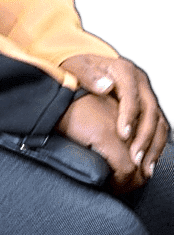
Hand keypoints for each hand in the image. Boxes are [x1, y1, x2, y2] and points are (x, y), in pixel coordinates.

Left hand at [61, 54, 168, 179]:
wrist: (84, 67)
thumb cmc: (79, 69)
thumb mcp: (77, 67)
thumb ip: (88, 76)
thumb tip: (106, 86)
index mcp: (123, 70)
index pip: (131, 94)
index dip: (129, 116)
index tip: (123, 135)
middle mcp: (139, 82)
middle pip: (150, 110)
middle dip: (144, 137)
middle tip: (134, 158)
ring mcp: (145, 94)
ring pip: (158, 121)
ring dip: (153, 146)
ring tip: (143, 167)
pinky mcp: (147, 107)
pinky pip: (158, 127)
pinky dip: (155, 146)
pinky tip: (147, 162)